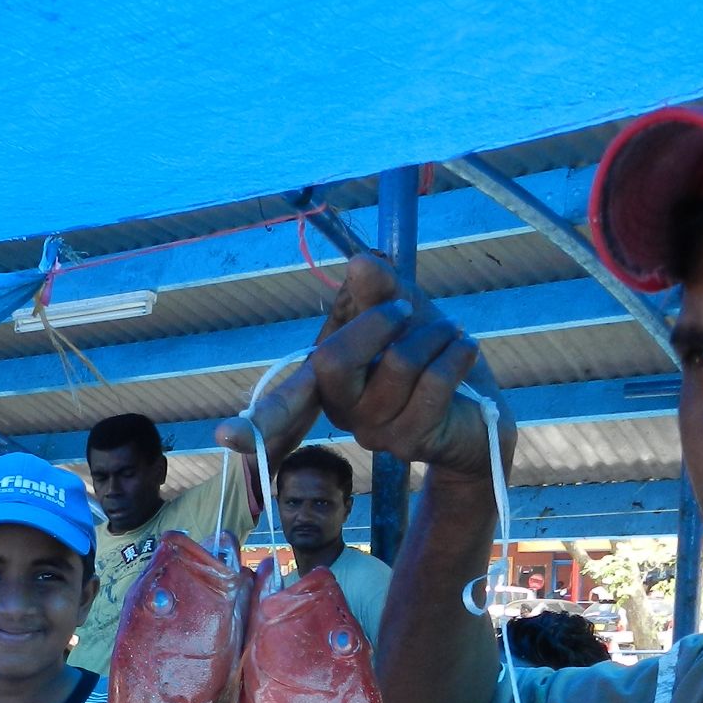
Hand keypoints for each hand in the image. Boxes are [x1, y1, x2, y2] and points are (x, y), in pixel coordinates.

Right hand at [215, 254, 510, 478]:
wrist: (477, 408)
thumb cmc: (429, 356)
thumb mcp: (400, 310)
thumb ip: (377, 287)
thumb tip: (360, 261)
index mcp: (326, 381)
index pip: (281, 402)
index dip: (253, 423)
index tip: (224, 437)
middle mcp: (341, 411)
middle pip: (334, 359)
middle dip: (376, 318)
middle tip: (407, 309)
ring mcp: (373, 432)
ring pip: (397, 363)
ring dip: (433, 334)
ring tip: (450, 334)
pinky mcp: (411, 441)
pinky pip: (433, 383)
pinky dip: (455, 353)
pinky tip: (464, 349)